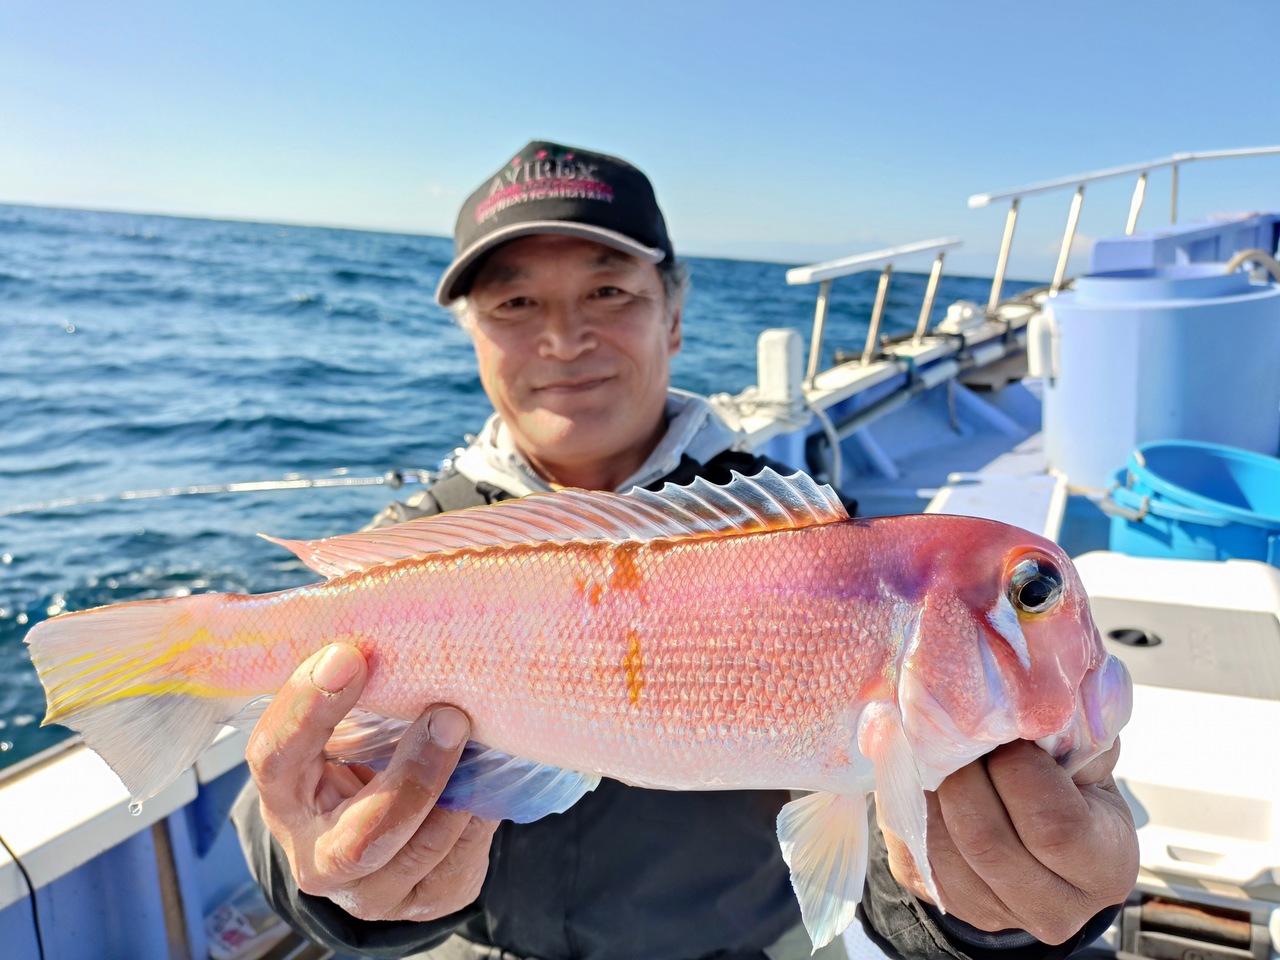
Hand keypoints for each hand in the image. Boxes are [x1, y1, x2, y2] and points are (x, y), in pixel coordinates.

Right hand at [245, 643, 498, 921]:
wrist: (379, 829)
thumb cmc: (362, 746)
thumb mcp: (346, 716)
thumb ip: (356, 674)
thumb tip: (391, 591)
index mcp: (286, 793)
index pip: (277, 756)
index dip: (309, 707)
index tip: (350, 652)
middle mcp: (317, 853)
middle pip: (363, 835)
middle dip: (413, 775)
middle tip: (451, 715)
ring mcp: (370, 890)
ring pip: (421, 852)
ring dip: (459, 792)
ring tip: (481, 741)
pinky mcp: (422, 902)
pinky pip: (458, 865)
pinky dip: (480, 817)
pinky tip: (488, 778)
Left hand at [884, 739, 1136, 943]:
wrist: (1041, 833)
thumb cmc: (1070, 787)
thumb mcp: (1089, 757)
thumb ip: (1075, 730)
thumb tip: (1039, 694)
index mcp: (1103, 867)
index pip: (1054, 826)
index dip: (1020, 770)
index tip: (1008, 734)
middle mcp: (1052, 906)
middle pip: (985, 838)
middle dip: (963, 773)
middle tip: (960, 733)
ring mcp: (992, 911)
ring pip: (937, 844)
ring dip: (925, 784)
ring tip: (933, 744)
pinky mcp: (941, 899)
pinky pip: (909, 847)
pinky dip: (905, 798)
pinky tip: (913, 767)